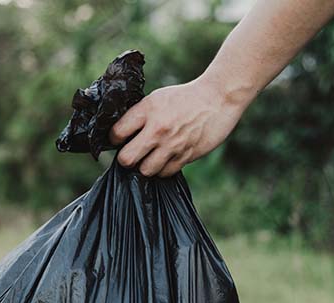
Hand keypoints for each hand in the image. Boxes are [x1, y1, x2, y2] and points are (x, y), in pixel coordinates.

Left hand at [109, 77, 246, 176]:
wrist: (218, 98)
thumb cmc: (184, 98)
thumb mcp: (157, 99)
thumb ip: (138, 116)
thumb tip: (120, 135)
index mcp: (147, 111)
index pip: (116, 134)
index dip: (114, 139)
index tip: (120, 139)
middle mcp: (157, 129)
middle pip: (126, 159)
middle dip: (126, 159)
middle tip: (132, 154)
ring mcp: (172, 145)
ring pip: (145, 171)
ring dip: (145, 166)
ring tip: (151, 157)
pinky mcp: (186, 155)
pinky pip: (165, 173)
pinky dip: (163, 169)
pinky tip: (166, 158)